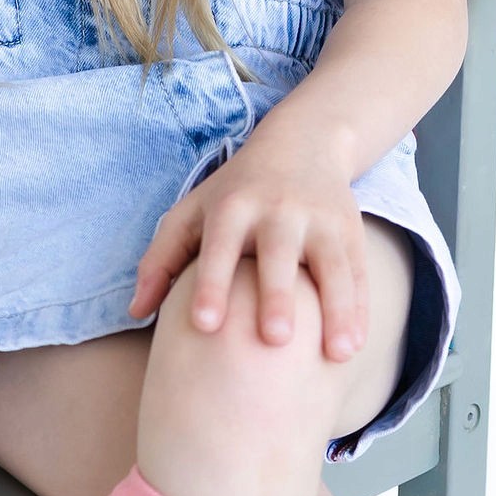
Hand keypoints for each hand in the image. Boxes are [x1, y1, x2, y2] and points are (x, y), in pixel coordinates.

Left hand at [127, 130, 368, 358]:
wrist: (305, 141)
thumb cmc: (235, 192)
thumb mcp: (193, 212)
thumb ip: (162, 260)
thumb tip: (136, 312)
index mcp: (233, 207)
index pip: (220, 247)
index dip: (212, 285)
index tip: (205, 326)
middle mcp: (279, 210)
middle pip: (279, 255)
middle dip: (278, 296)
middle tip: (274, 340)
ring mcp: (321, 219)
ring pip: (332, 266)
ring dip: (336, 310)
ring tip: (337, 354)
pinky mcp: (351, 230)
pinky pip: (357, 272)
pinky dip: (359, 308)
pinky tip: (355, 345)